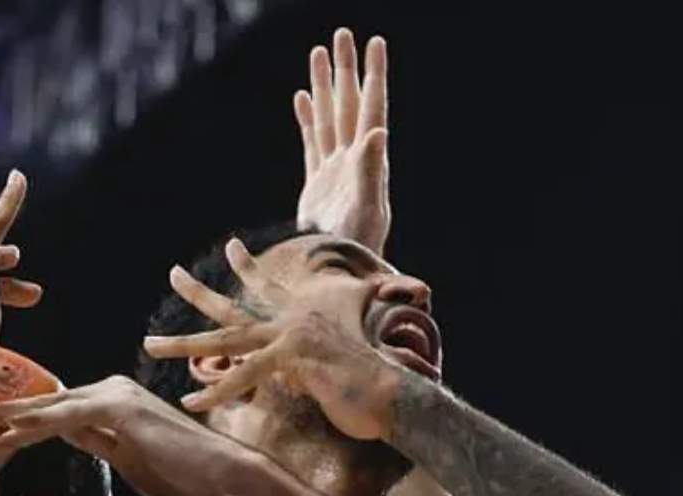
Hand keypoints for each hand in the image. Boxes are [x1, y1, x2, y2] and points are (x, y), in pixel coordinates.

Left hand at [0, 374, 264, 495]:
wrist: (221, 473)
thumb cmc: (181, 472)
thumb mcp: (126, 457)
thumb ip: (96, 442)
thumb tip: (64, 435)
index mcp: (107, 402)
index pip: (50, 411)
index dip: (15, 423)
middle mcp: (107, 390)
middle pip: (42, 403)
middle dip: (2, 417)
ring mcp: (114, 395)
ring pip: (49, 406)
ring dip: (9, 419)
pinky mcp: (121, 408)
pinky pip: (68, 416)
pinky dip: (36, 423)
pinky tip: (9, 430)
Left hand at [141, 240, 404, 441]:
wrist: (394, 393)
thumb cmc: (378, 377)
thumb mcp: (359, 348)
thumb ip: (355, 334)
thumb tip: (381, 321)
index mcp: (304, 316)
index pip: (270, 286)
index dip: (249, 266)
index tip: (232, 246)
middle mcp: (292, 320)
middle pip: (235, 307)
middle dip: (198, 291)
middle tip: (173, 273)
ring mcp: (289, 337)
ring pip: (225, 340)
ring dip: (182, 344)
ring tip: (150, 344)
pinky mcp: (291, 359)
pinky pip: (243, 377)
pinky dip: (217, 392)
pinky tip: (191, 401)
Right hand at [293, 29, 389, 252]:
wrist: (339, 273)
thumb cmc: (358, 246)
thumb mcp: (368, 207)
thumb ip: (372, 170)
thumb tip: (378, 132)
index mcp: (368, 160)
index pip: (372, 107)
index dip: (374, 75)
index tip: (375, 43)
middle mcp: (353, 159)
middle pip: (349, 104)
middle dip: (346, 69)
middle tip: (342, 34)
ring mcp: (335, 170)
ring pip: (329, 117)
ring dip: (325, 86)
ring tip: (319, 53)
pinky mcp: (317, 183)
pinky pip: (313, 142)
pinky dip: (308, 119)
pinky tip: (304, 99)